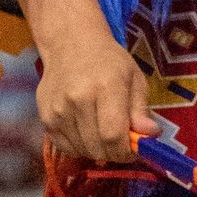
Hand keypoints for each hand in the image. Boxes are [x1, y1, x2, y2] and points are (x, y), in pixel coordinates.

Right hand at [12, 0, 158, 161]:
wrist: (70, 44)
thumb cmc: (109, 61)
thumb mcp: (134, 78)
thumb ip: (141, 110)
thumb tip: (150, 136)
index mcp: (106, 86)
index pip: (113, 135)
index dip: (125, 152)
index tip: (133, 151)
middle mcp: (78, 98)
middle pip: (97, 147)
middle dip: (114, 153)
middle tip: (120, 144)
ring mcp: (58, 109)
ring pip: (82, 150)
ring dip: (97, 150)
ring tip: (103, 133)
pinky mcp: (45, 117)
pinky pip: (66, 147)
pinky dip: (80, 147)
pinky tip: (86, 131)